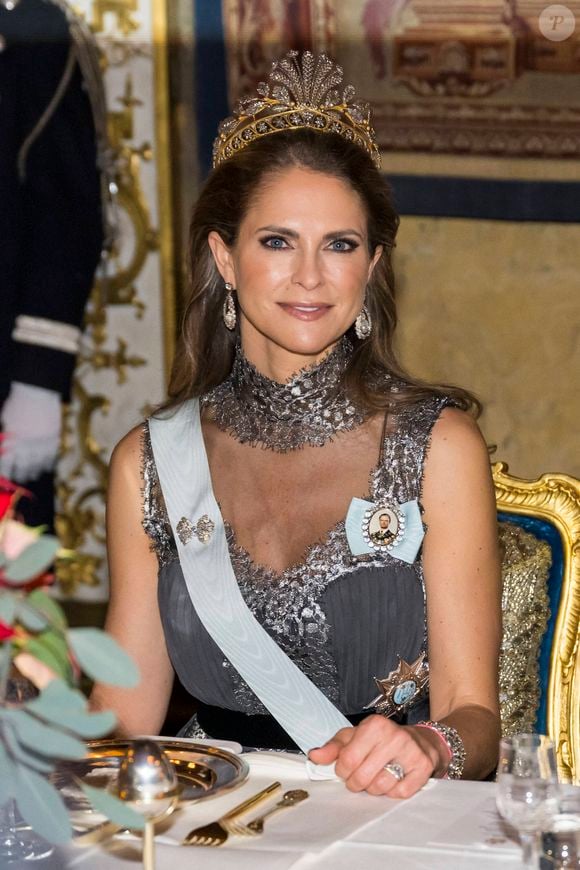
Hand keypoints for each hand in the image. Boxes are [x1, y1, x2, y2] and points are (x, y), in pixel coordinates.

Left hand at [0, 382, 60, 480]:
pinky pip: (52, 458)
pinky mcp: (54, 440)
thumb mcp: (4, 420)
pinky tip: (44, 467)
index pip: (6, 464)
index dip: (5, 472)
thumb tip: (4, 451)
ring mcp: (42, 444)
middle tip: (19, 478)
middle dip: (19, 475)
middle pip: (23, 468)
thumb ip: (3, 438)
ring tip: (31, 475)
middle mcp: (27, 446)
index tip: (5, 476)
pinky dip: (47, 465)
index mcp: (12, 441)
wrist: (38, 392)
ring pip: (38, 466)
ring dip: (34, 472)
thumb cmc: (17, 405)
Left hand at [308, 715, 444, 797]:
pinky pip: (399, 793)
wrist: (420, 741)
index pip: (347, 760)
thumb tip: (314, 756)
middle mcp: (394, 736)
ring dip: (374, 788)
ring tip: (377, 776)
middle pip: (362, 777)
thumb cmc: (381, 739)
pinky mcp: (423, 768)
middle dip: (357, 782)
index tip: (348, 767)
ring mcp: (411, 752)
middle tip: (361, 776)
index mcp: (374, 725)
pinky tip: (394, 779)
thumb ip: (333, 747)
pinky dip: (393, 792)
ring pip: (380, 788)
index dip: (343, 770)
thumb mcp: (355, 737)